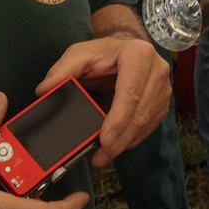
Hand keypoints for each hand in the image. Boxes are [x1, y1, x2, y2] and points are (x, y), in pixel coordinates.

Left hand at [36, 36, 170, 167]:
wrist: (123, 50)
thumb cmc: (102, 53)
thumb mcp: (78, 55)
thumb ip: (61, 71)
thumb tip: (44, 90)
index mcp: (138, 54)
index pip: (130, 91)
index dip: (118, 118)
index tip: (104, 140)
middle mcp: (157, 70)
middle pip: (140, 112)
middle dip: (119, 140)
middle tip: (98, 157)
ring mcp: (163, 87)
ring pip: (146, 123)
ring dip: (125, 144)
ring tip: (102, 156)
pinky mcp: (162, 102)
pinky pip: (150, 127)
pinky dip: (132, 140)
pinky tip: (115, 146)